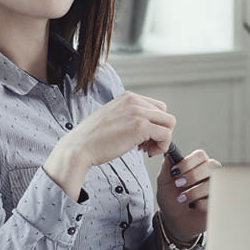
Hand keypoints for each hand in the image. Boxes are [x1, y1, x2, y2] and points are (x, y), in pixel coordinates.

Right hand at [44, 92, 173, 199]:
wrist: (79, 147)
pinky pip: (166, 135)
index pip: (156, 107)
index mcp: (128, 97)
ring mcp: (138, 113)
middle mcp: (134, 101)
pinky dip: (162, 146)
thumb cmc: (93, 138)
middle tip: (146, 145)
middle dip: (160, 131)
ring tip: (146, 149)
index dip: (154, 124)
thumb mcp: (113, 117)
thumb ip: (129, 116)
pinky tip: (147, 152)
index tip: (144, 137)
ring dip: (162, 139)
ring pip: (169, 124)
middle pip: (165, 115)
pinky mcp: (141, 127)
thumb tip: (147, 127)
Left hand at [156, 149, 221, 240]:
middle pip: (211, 165)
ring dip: (195, 191)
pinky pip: (215, 198)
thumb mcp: (164, 184)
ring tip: (182, 199)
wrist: (174, 221)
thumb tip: (167, 156)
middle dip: (193, 175)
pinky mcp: (218, 201)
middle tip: (179, 184)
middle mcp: (208, 174)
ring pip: (214, 182)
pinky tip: (194, 206)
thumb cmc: (171, 200)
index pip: (200, 155)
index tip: (175, 171)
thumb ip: (165, 169)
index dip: (188, 162)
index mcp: (196, 165)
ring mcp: (215, 187)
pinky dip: (201, 203)